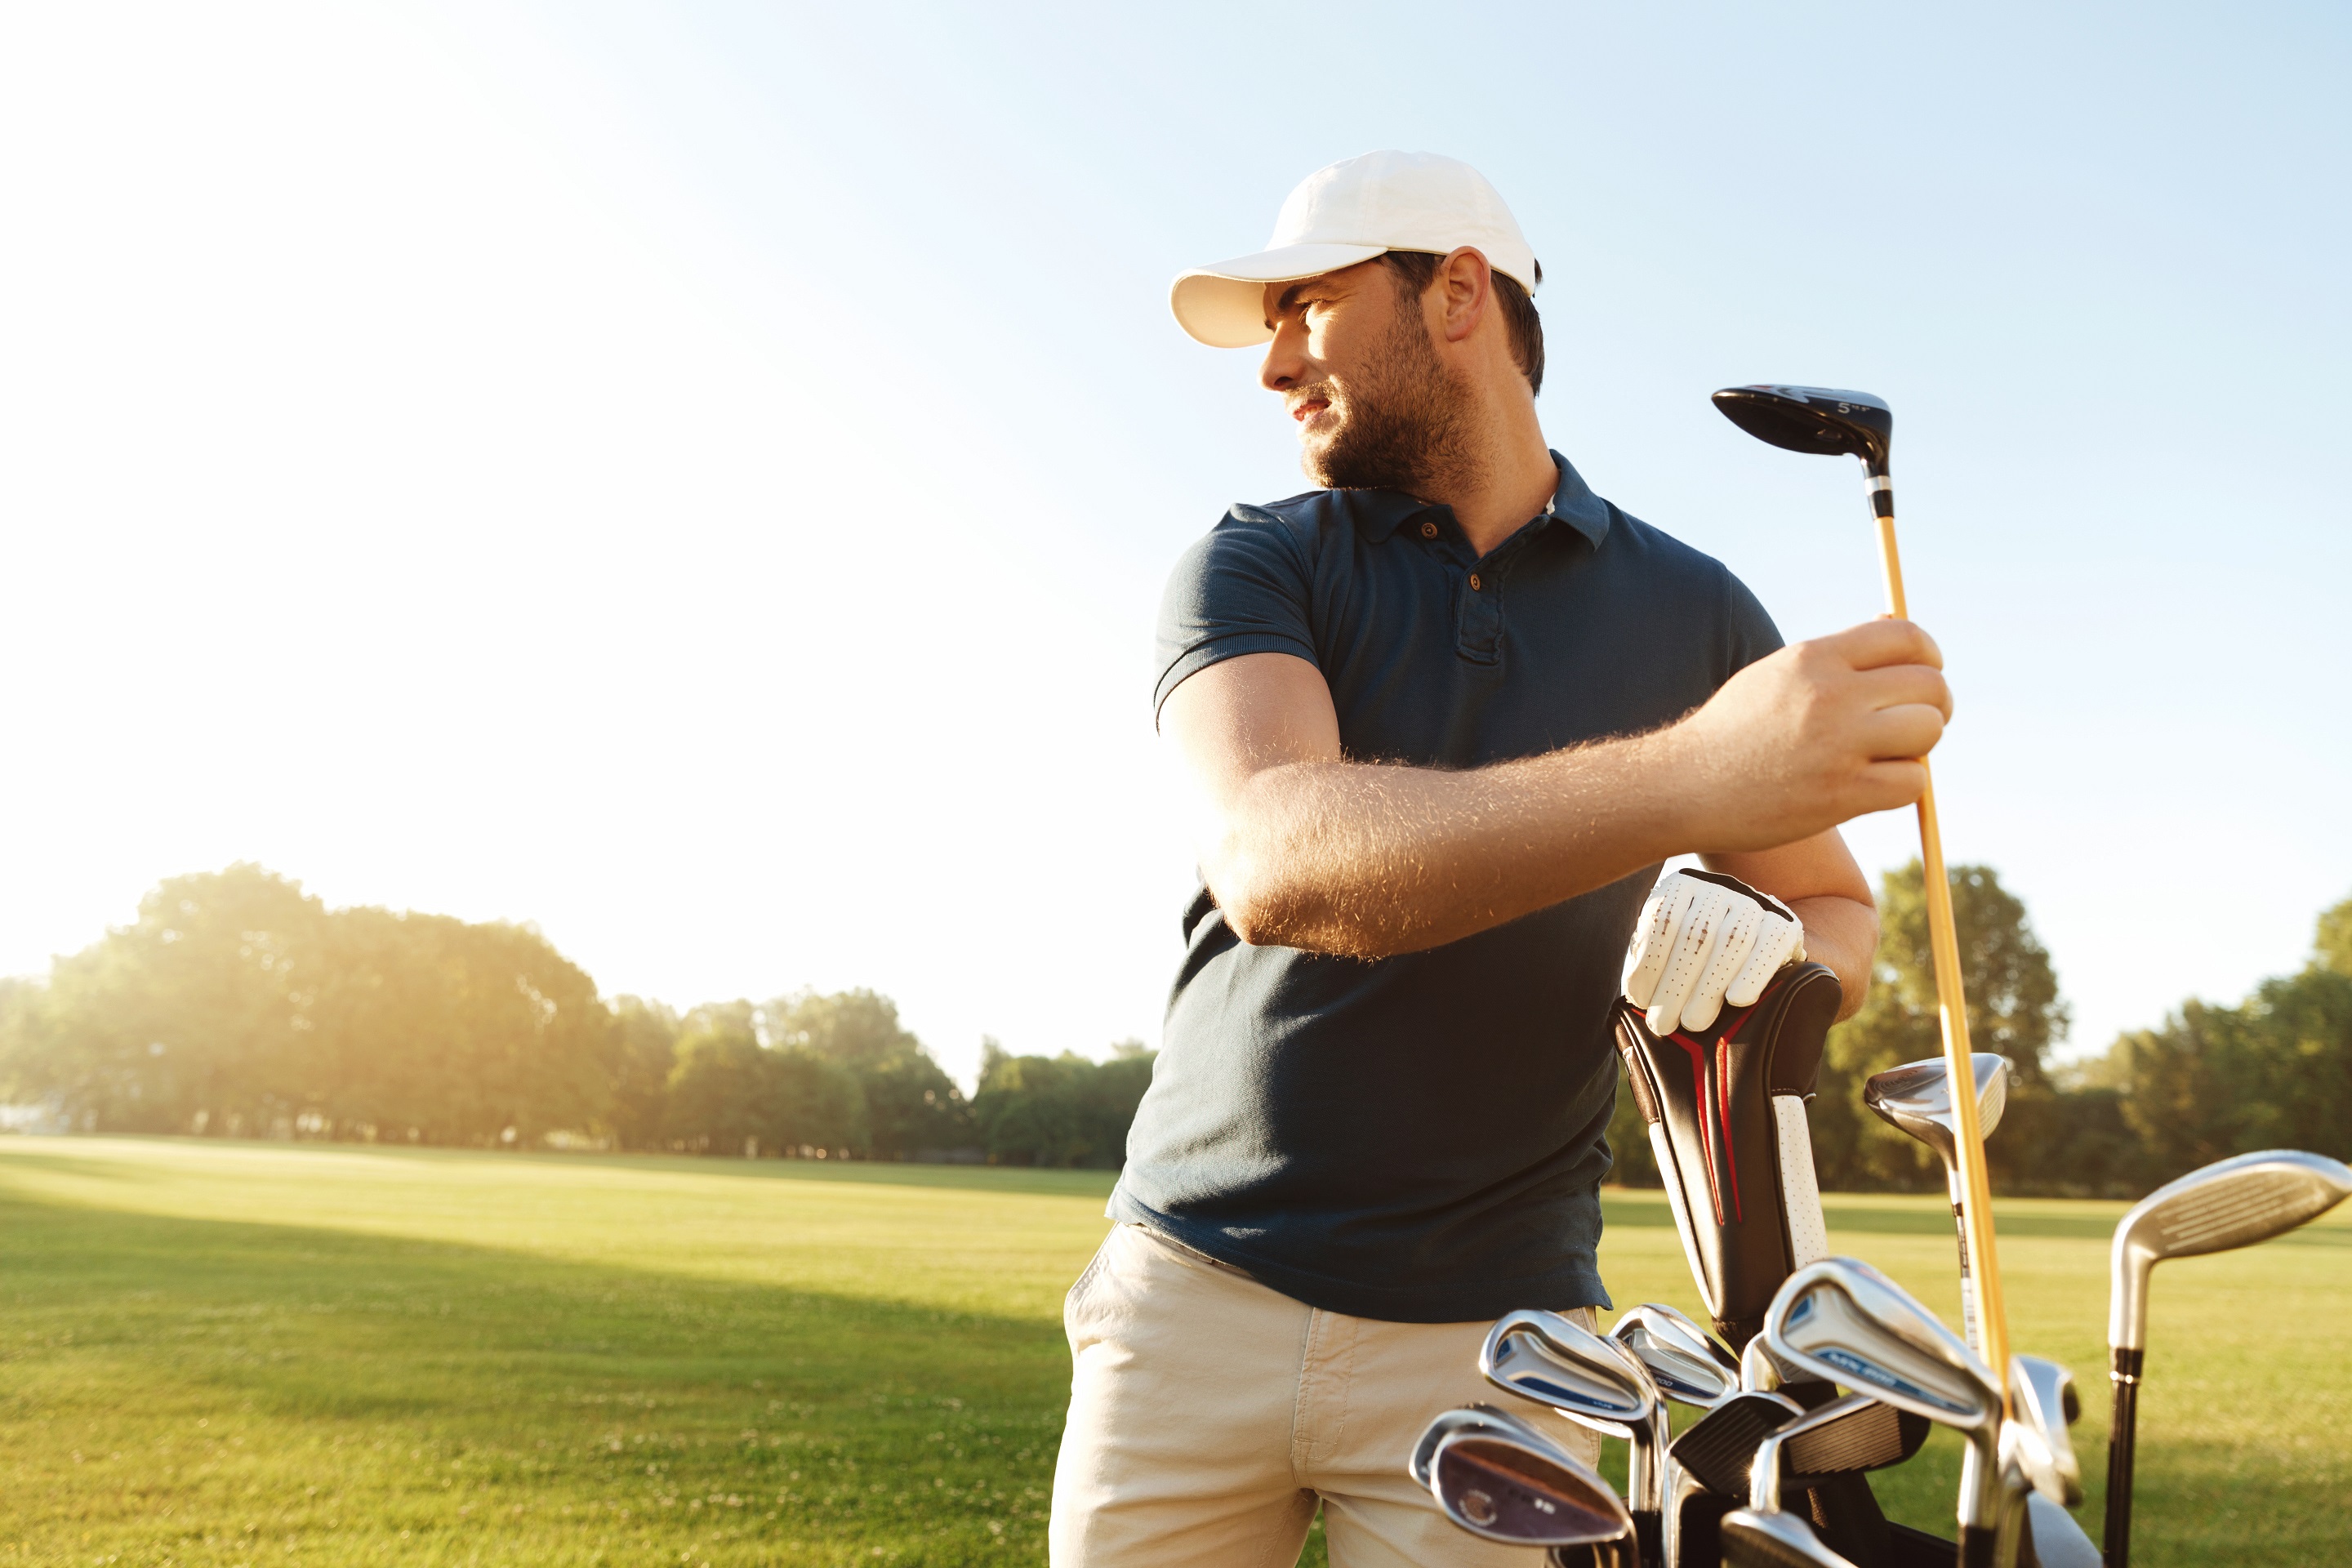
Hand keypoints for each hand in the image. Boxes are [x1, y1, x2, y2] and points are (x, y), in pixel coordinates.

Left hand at [1623, 870, 1805, 1032]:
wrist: (1753, 940)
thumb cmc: (1696, 956)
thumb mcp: (1667, 949)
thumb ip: (1650, 964)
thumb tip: (1634, 1000)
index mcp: (1680, 886)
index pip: (1662, 919)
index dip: (1648, 962)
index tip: (1638, 1000)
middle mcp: (1717, 887)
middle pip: (1695, 934)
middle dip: (1675, 984)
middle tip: (1662, 1023)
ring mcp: (1753, 902)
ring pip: (1732, 940)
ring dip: (1708, 987)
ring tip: (1691, 1023)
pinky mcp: (1784, 922)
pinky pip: (1770, 945)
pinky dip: (1752, 973)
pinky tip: (1737, 1000)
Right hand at [1662, 620, 1949, 852]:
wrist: (1686, 787)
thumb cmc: (1734, 731)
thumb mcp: (1777, 675)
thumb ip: (1836, 654)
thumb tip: (1896, 625)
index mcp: (1814, 657)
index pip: (1908, 638)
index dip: (1929, 657)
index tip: (1922, 677)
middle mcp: (1830, 694)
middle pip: (1929, 685)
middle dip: (1935, 705)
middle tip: (1914, 725)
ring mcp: (1838, 745)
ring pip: (1928, 731)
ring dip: (1919, 747)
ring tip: (1887, 756)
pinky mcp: (1842, 793)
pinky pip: (1912, 782)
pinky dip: (1903, 785)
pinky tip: (1873, 786)